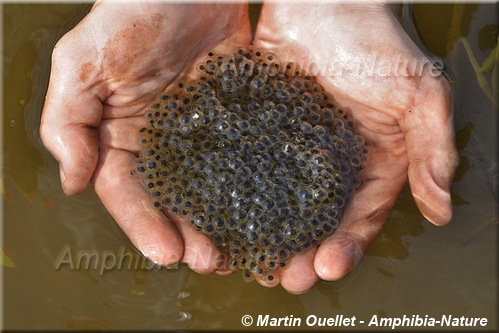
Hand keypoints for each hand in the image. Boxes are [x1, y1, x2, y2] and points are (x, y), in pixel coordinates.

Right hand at [40, 1, 251, 271]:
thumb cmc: (132, 13)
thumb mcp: (84, 62)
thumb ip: (67, 122)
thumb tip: (72, 183)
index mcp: (121, 136)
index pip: (126, 191)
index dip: (143, 225)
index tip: (167, 252)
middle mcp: (161, 142)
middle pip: (171, 200)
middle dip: (188, 234)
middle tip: (211, 260)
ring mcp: (201, 133)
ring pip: (210, 188)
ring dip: (222, 221)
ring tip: (241, 250)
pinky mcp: (235, 119)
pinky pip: (243, 158)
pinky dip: (253, 186)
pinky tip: (268, 208)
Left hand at [252, 2, 458, 291]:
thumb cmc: (373, 39)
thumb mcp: (418, 92)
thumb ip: (432, 148)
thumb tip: (442, 210)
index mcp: (374, 158)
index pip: (362, 213)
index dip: (347, 244)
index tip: (328, 268)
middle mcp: (333, 161)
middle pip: (318, 219)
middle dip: (305, 253)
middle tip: (285, 280)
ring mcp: (294, 149)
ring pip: (282, 204)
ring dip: (270, 238)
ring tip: (254, 265)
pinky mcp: (262, 132)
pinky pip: (251, 171)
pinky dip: (240, 199)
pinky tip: (226, 221)